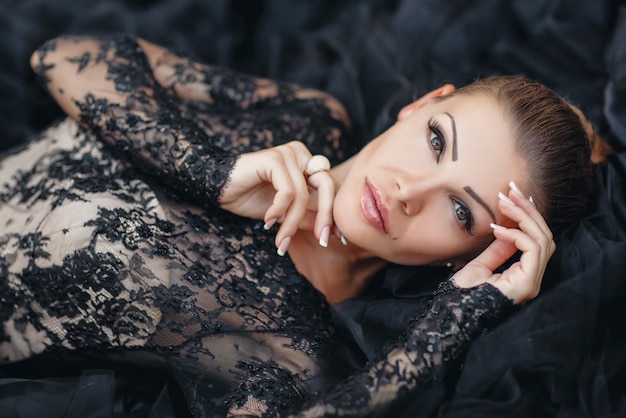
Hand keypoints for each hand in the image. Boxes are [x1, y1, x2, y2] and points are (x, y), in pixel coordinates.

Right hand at [218, 141, 338, 252]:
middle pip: (326, 186)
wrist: (218, 188)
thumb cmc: (250, 198)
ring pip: (303, 195)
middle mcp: (300, 154)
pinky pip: (287, 192)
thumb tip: (334, 232)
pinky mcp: (273, 159)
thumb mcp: (285, 213)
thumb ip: (307, 217)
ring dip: (292, 222)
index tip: (338, 238)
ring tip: (281, 239)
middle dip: (326, 217)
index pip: (331, 187)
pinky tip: (267, 221)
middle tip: (322, 241)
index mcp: (306, 163)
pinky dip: (279, 210)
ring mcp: (287, 153)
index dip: (334, 213)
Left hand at [451, 182, 555, 303]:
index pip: (536, 240)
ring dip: (524, 216)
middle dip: (528, 210)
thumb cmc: (461, 294)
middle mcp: (532, 279)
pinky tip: (498, 228)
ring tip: (505, 202)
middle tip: (512, 190)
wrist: (451, 315)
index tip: (512, 197)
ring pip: (542, 240)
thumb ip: (498, 249)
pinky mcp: (527, 284)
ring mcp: (531, 282)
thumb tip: (506, 227)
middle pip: (544, 236)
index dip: (527, 216)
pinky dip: (517, 234)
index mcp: (524, 275)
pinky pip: (532, 250)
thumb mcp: (480, 264)